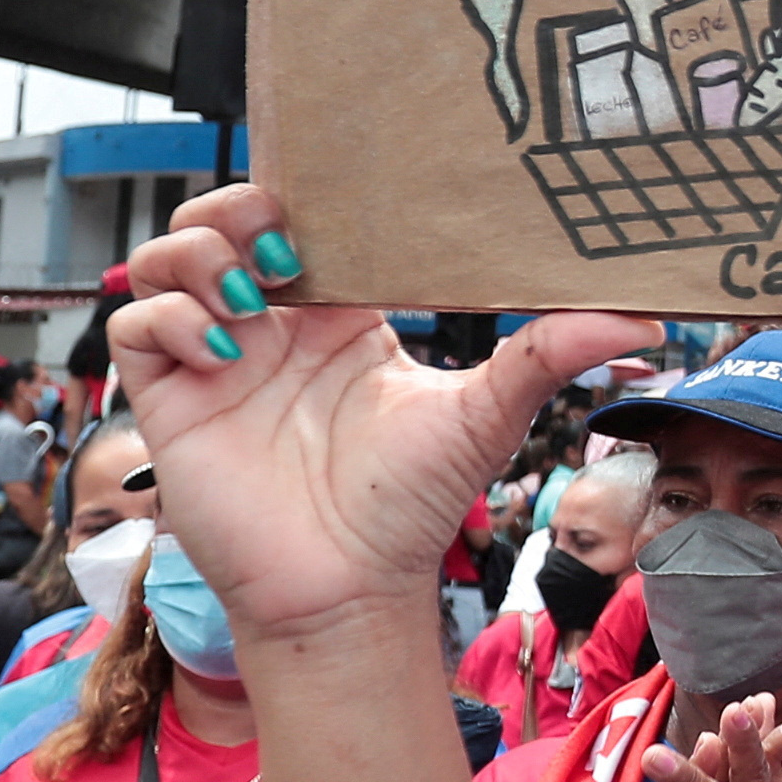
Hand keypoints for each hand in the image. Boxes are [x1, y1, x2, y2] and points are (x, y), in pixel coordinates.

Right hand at [107, 184, 650, 648]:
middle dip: (237, 208)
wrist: (352, 589)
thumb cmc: (410, 507)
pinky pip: (135, 327)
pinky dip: (172, 320)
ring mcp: (214, 359)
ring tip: (255, 300)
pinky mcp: (170, 400)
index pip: (296, 218)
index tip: (325, 195)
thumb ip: (550, 353)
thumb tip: (647, 319)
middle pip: (218, 219)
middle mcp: (270, 327)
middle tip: (284, 245)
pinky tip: (228, 352)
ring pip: (165, 259)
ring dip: (199, 257)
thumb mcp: (484, 413)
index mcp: (337, 315)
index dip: (298, 192)